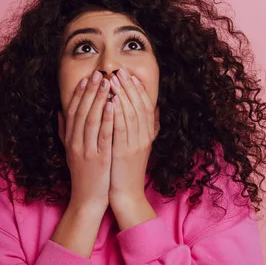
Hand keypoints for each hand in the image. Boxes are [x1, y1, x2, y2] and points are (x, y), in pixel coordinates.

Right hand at [58, 71, 113, 209]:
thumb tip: (61, 112)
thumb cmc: (84, 175)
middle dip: (90, 91)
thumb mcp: (71, 152)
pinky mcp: (98, 159)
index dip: (80, 94)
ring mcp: (86, 150)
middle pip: (82, 112)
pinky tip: (113, 106)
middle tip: (99, 74)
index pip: (73, 112)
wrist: (87, 200)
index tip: (87, 78)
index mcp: (70, 140)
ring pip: (91, 120)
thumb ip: (66, 132)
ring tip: (107, 83)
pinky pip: (103, 135)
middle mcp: (75, 143)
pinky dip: (107, 119)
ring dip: (99, 99)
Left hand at [108, 68, 159, 207]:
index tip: (130, 75)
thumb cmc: (127, 170)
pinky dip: (117, 113)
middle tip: (119, 71)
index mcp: (148, 135)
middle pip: (139, 106)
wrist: (126, 194)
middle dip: (129, 87)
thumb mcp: (140, 147)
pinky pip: (122, 128)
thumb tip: (154, 111)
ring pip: (131, 113)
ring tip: (112, 79)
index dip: (139, 90)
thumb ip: (146, 129)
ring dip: (121, 94)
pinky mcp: (125, 152)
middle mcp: (144, 137)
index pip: (146, 106)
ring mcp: (136, 144)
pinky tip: (111, 101)